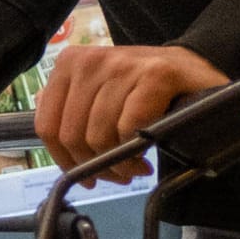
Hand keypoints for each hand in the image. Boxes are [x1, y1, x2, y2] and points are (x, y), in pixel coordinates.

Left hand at [34, 45, 228, 185]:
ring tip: (136, 168)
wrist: (192, 69)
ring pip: (99, 136)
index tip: (85, 177)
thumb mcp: (99, 91)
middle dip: (95, 167)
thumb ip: (70, 108)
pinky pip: (129, 128)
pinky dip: (136, 152)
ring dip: (119, 165)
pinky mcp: (155, 75)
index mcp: (68, 64)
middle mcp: (89, 61)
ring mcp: (121, 65)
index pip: (47, 124)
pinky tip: (146, 156)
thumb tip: (50, 137)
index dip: (63, 160)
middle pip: (72, 135)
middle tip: (119, 176)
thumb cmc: (141, 88)